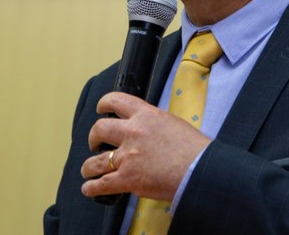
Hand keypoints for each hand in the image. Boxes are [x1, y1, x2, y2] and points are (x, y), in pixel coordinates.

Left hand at [80, 92, 210, 200]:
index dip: (103, 104)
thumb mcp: (173, 124)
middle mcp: (132, 132)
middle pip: (99, 129)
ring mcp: (127, 156)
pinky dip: (91, 187)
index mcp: (146, 115)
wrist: (200, 169)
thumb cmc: (194, 149)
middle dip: (93, 137)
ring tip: (89, 169)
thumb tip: (147, 132)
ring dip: (88, 166)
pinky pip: (101, 184)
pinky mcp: (127, 178)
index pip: (116, 101)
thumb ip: (154, 125)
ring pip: (94, 160)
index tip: (101, 109)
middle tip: (96, 143)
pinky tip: (89, 188)